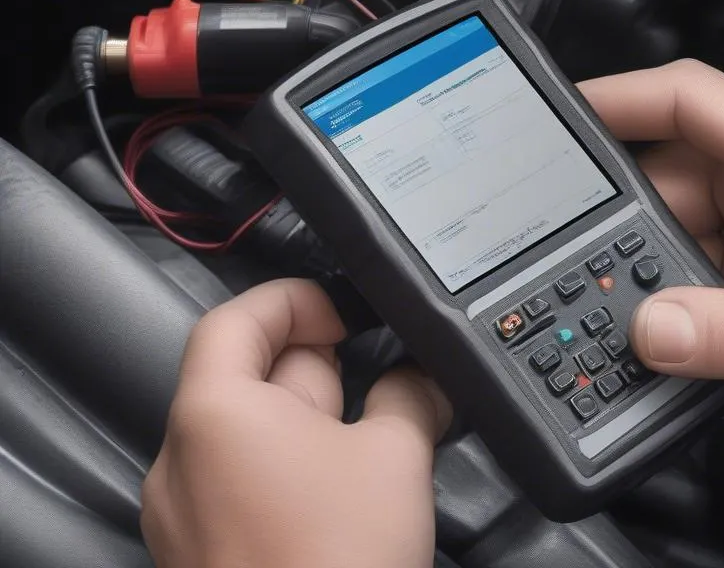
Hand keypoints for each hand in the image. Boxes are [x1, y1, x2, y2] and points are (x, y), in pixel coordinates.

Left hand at [141, 278, 449, 567]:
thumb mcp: (396, 455)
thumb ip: (410, 393)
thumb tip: (421, 377)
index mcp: (215, 413)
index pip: (239, 316)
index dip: (297, 300)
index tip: (341, 314)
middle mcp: (182, 459)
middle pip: (249, 373)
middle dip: (319, 370)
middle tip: (373, 391)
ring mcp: (184, 514)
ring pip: (250, 432)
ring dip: (308, 424)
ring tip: (364, 456)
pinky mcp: (200, 555)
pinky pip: (242, 483)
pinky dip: (288, 472)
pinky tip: (339, 500)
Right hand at [580, 60, 723, 454]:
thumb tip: (647, 329)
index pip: (687, 100)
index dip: (617, 97)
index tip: (559, 115)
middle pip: (665, 176)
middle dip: (623, 224)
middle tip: (579, 263)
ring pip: (671, 229)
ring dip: (651, 274)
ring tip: (632, 319)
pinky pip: (691, 267)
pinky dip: (676, 305)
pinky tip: (673, 343)